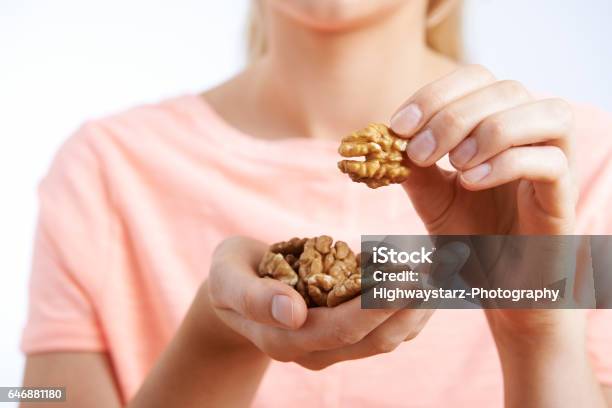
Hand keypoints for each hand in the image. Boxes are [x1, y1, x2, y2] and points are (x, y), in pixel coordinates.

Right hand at [205, 236, 466, 369]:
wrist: (237, 289)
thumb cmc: (231, 275)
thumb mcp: (228, 277)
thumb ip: (253, 296)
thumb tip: (292, 312)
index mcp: (285, 338)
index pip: (341, 329)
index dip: (378, 306)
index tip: (411, 277)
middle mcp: (315, 350)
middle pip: (375, 337)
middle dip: (413, 303)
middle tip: (444, 266)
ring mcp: (333, 346)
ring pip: (389, 337)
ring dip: (421, 305)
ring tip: (448, 269)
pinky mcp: (346, 335)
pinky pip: (388, 328)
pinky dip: (413, 305)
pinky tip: (433, 279)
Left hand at [391, 64, 576, 234]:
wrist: (494, 282)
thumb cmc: (469, 233)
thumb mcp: (431, 195)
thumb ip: (414, 166)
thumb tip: (386, 138)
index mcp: (498, 123)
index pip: (477, 78)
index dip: (436, 94)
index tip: (400, 126)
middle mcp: (532, 135)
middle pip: (508, 89)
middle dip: (454, 116)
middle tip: (420, 153)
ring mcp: (556, 163)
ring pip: (548, 113)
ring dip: (490, 131)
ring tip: (455, 165)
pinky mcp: (564, 198)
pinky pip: (552, 162)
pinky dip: (506, 164)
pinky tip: (471, 183)